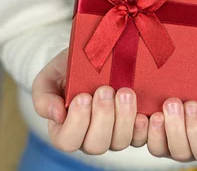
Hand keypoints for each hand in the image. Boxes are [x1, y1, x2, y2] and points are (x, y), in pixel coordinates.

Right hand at [32, 49, 148, 153]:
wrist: (93, 59)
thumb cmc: (68, 69)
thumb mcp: (50, 77)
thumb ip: (44, 96)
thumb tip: (55, 115)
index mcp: (67, 129)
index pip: (68, 140)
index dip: (77, 122)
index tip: (83, 96)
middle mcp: (90, 136)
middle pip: (97, 144)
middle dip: (103, 117)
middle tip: (106, 90)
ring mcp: (113, 134)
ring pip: (120, 142)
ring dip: (124, 118)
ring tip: (125, 92)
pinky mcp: (133, 128)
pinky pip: (141, 138)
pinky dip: (143, 128)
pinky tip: (145, 113)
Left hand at [147, 78, 196, 163]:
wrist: (193, 80)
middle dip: (196, 129)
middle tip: (191, 104)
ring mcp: (181, 148)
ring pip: (178, 152)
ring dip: (174, 129)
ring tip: (171, 104)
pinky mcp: (161, 144)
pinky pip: (155, 147)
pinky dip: (152, 133)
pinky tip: (151, 116)